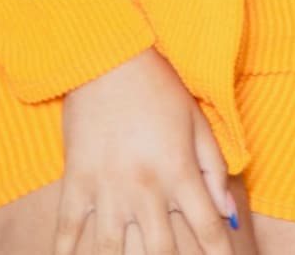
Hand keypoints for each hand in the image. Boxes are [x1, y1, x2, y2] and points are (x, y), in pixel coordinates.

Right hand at [53, 47, 236, 254]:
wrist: (108, 60)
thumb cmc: (159, 87)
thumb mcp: (196, 121)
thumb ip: (213, 168)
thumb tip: (228, 212)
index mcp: (178, 170)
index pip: (205, 226)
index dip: (217, 251)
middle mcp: (144, 187)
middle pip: (160, 250)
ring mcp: (107, 188)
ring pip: (113, 250)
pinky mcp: (75, 182)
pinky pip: (67, 230)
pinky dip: (66, 253)